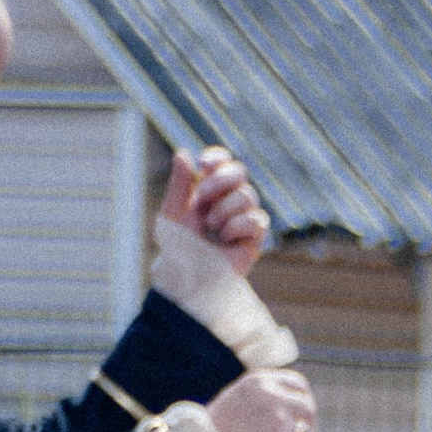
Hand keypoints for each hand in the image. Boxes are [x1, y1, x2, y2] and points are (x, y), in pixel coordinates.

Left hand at [163, 147, 269, 278]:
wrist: (189, 278)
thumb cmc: (178, 248)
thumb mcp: (173, 212)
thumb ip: (180, 184)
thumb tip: (184, 153)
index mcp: (209, 191)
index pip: (223, 162)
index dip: (218, 159)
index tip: (204, 165)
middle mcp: (228, 201)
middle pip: (239, 172)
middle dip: (221, 181)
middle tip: (203, 199)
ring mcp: (243, 219)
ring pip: (248, 195)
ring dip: (226, 208)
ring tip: (212, 227)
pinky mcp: (255, 239)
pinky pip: (258, 219)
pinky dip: (239, 225)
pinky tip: (226, 237)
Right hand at [208, 368, 314, 431]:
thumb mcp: (235, 402)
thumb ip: (261, 400)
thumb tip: (293, 413)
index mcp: (258, 381)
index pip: (297, 383)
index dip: (304, 400)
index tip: (301, 417)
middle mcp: (271, 395)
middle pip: (307, 407)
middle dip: (307, 425)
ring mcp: (278, 419)